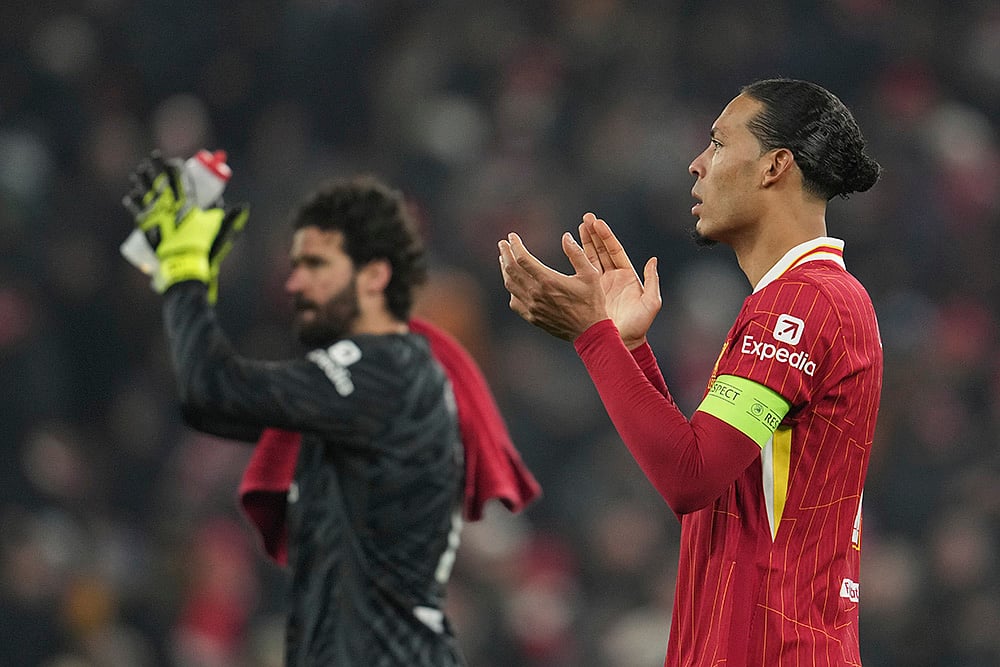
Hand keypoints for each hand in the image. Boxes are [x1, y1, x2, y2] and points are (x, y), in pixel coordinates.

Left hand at [122, 151, 247, 295]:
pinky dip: (133, 202)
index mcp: (187, 203)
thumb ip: (230, 216)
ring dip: (142, 180)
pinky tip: (131, 196)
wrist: (184, 263)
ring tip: (138, 173)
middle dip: (156, 167)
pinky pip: (137, 210)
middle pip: (160, 180)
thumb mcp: (220, 229)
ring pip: (146, 191)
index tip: (173, 160)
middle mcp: (169, 204)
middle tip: (152, 156)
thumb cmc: (203, 246)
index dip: (176, 168)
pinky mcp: (146, 225)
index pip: (180, 179)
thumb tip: (242, 206)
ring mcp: (155, 214)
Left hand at [498, 230, 607, 340]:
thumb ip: (577, 253)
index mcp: (548, 280)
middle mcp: (536, 293)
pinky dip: (511, 289)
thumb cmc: (592, 302)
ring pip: (510, 285)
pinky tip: (513, 283)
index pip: (522, 258)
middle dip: (505, 254)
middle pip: (512, 270)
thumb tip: (566, 237)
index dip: (515, 245)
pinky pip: (514, 301)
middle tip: (502, 244)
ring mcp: (532, 306)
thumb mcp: (590, 274)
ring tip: (504, 259)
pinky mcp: (532, 317)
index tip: (511, 236)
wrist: (589, 331)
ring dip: (505, 270)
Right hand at [577, 213, 659, 348]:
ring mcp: (600, 284)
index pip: (615, 251)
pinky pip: (582, 274)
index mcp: (627, 276)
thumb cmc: (639, 325)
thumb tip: (652, 260)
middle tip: (586, 218)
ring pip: (591, 259)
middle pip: (602, 250)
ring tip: (578, 227)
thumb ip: (652, 281)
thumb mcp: (651, 303)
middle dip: (594, 234)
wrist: (622, 342)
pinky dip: (576, 261)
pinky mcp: (589, 293)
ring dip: (585, 243)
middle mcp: (612, 277)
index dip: (606, 237)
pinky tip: (569, 250)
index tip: (598, 223)